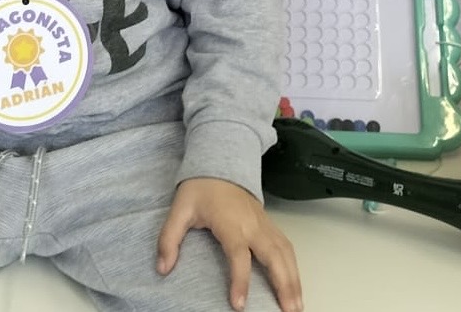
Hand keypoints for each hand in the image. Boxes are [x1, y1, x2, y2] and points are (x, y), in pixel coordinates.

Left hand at [157, 178, 301, 311]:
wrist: (221, 163)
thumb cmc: (201, 188)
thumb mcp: (179, 210)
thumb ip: (169, 239)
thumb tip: (163, 267)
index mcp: (230, 223)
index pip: (239, 255)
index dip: (240, 280)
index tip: (239, 305)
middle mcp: (253, 225)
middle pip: (274, 256)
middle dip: (284, 284)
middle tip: (290, 311)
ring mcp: (264, 224)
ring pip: (285, 253)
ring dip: (294, 279)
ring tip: (297, 306)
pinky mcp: (269, 225)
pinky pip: (287, 247)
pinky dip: (294, 267)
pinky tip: (296, 284)